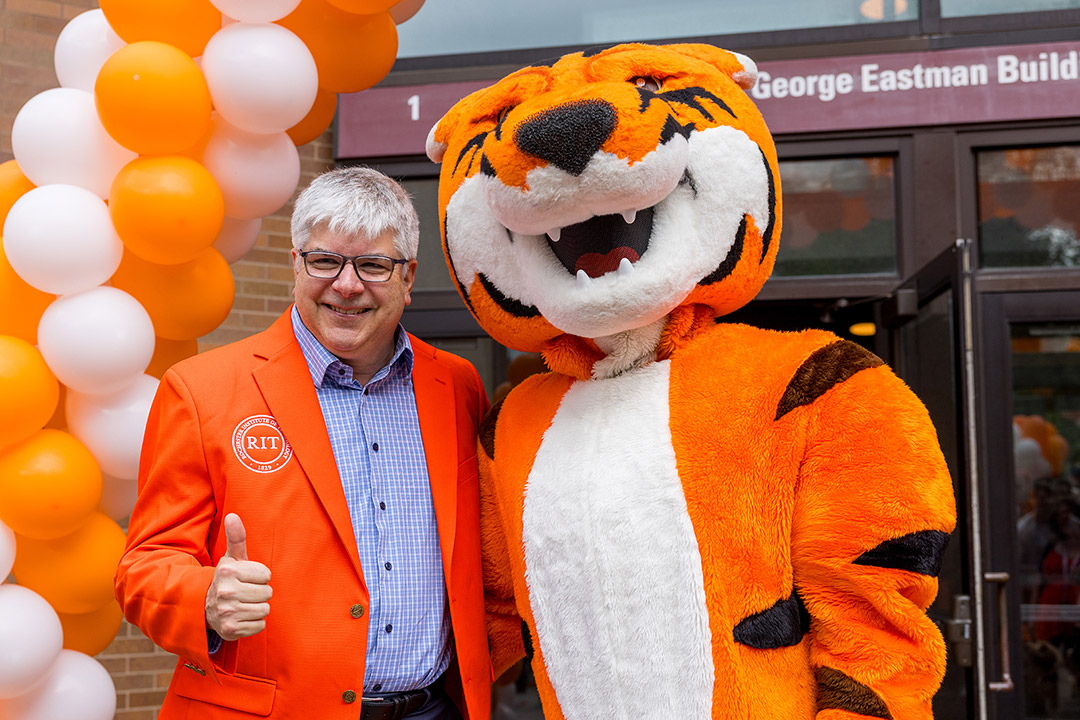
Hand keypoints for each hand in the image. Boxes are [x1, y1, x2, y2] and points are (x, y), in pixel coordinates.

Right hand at [205, 513, 271, 640]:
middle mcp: (225, 591)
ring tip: (243, 604)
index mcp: (228, 571)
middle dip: (260, 593)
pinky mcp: (230, 630)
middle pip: (267, 593)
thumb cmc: (228, 579)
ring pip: (265, 610)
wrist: (205, 607)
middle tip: (245, 592)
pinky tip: (241, 617)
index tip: (247, 578)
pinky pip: (260, 626)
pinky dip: (253, 623)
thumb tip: (233, 516)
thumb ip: (236, 538)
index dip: (260, 577)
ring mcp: (227, 612)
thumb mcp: (232, 558)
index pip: (266, 575)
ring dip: (257, 608)